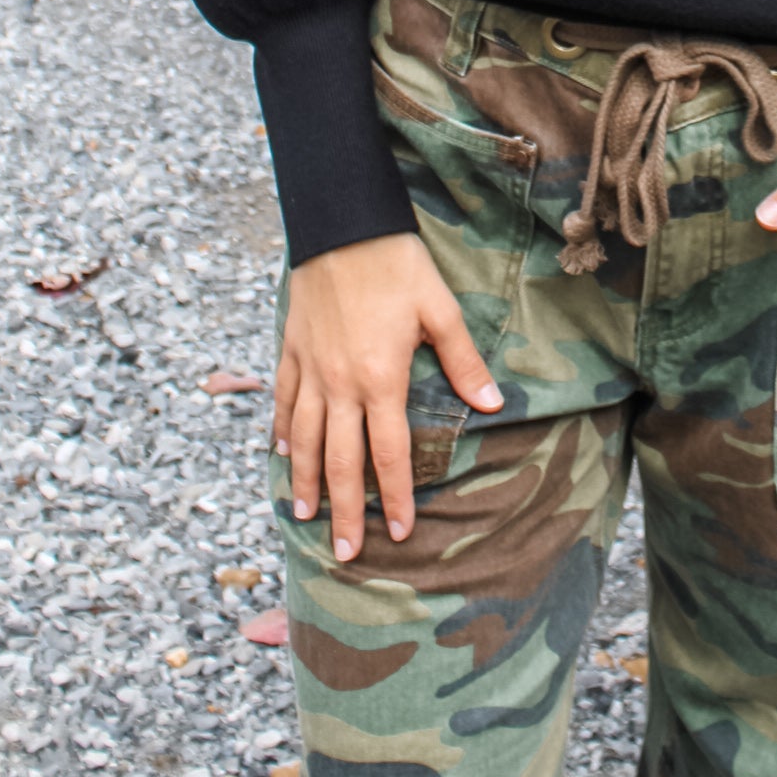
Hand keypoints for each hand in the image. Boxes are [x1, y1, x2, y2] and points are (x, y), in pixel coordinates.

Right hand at [274, 232, 501, 561]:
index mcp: (381, 378)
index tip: (399, 532)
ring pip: (303, 438)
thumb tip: (493, 404)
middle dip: (344, 510)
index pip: (389, 452)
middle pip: (340, 460)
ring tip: (305, 516)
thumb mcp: (440, 309)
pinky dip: (282, 429)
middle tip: (345, 553)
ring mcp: (310, 368)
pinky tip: (282, 450)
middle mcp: (340, 383)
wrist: (341, 223)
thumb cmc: (396, 264)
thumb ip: (463, 361)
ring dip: (304, 481)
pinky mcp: (291, 348)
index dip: (396, 495)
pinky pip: (283, 399)